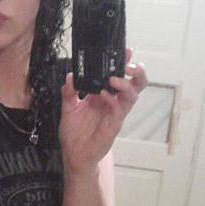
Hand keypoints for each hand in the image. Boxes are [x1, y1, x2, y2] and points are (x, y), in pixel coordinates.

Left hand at [60, 49, 146, 174]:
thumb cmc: (74, 133)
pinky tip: (104, 95)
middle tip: (129, 64)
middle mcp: (113, 103)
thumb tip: (70, 77)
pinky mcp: (113, 125)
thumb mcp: (67, 108)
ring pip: (132, 96)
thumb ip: (69, 92)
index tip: (125, 51)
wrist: (74, 155)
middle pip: (135, 84)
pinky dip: (113, 100)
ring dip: (126, 85)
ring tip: (114, 78)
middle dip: (137, 72)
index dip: (124, 64)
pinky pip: (119, 110)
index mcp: (104, 96)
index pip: (119, 76)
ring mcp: (115, 114)